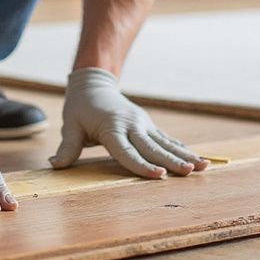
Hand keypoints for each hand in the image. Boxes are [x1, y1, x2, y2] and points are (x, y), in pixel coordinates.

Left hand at [51, 67, 208, 177]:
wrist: (93, 84)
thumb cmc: (80, 108)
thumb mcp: (70, 125)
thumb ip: (67, 146)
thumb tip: (55, 165)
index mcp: (112, 128)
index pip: (127, 151)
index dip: (141, 165)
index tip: (158, 175)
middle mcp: (132, 125)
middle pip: (153, 148)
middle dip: (172, 161)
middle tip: (190, 172)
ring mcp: (142, 125)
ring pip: (166, 143)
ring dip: (185, 155)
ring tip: (204, 166)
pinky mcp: (148, 126)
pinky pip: (167, 140)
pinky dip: (182, 150)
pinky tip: (199, 160)